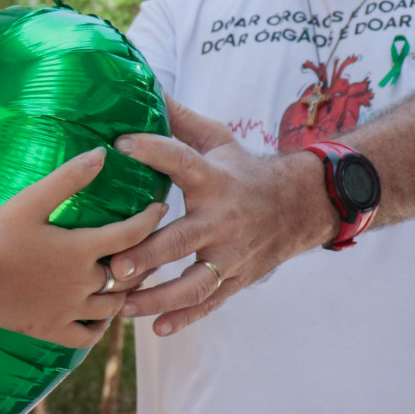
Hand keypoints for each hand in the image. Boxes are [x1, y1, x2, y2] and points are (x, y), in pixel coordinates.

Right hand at [0, 148, 167, 348]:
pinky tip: (100, 315)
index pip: (132, 233)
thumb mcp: (31, 200)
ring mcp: (69, 310)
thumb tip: (102, 154)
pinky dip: (100, 327)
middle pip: (128, 274)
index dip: (150, 218)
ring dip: (126, 292)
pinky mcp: (52, 330)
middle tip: (147, 246)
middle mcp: (83, 284)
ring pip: (114, 307)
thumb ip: (68, 177)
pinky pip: (88, 336)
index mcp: (81, 250)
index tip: (160, 208)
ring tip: (127, 279)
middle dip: (143, 258)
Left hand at [108, 97, 335, 335]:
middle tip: (113, 266)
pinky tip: (158, 328)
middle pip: (182, 240)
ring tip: (122, 305)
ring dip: (158, 298)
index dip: (152, 149)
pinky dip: (185, 317)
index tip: (119, 144)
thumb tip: (144, 85)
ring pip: (194, 283)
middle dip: (148, 255)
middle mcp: (223, 219)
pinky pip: (210, 302)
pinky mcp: (237, 278)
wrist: (301, 206)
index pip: (181, 160)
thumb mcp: (218, 139)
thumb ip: (179, 120)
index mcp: (214, 179)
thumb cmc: (244, 170)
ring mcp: (231, 253)